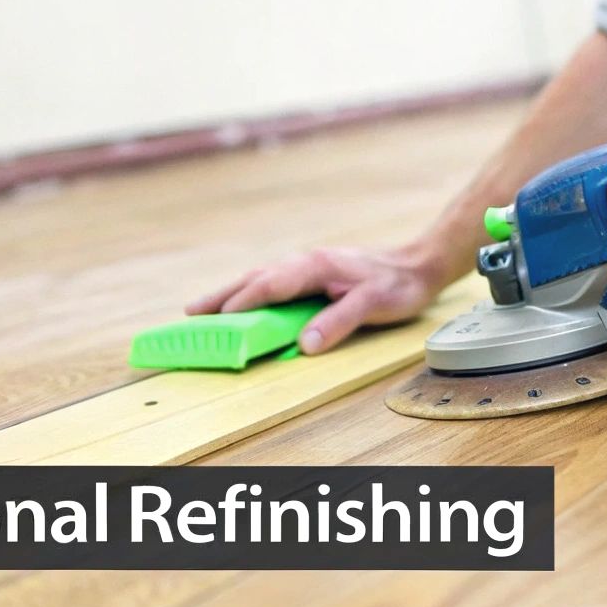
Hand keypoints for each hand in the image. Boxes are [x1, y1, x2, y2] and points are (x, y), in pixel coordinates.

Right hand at [185, 245, 448, 353]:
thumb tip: (304, 344)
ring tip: (202, 308)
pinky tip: (242, 301)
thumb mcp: (372, 305)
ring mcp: (306, 264)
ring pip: (260, 277)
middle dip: (220, 295)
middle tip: (189, 314)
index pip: (268, 286)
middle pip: (254, 278)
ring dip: (230, 292)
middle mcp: (304, 261)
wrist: (418, 264)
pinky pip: (272, 281)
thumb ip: (338, 322)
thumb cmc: (397, 285)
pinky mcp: (312, 272)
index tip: (217, 321)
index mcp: (313, 266)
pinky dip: (250, 290)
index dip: (241, 303)